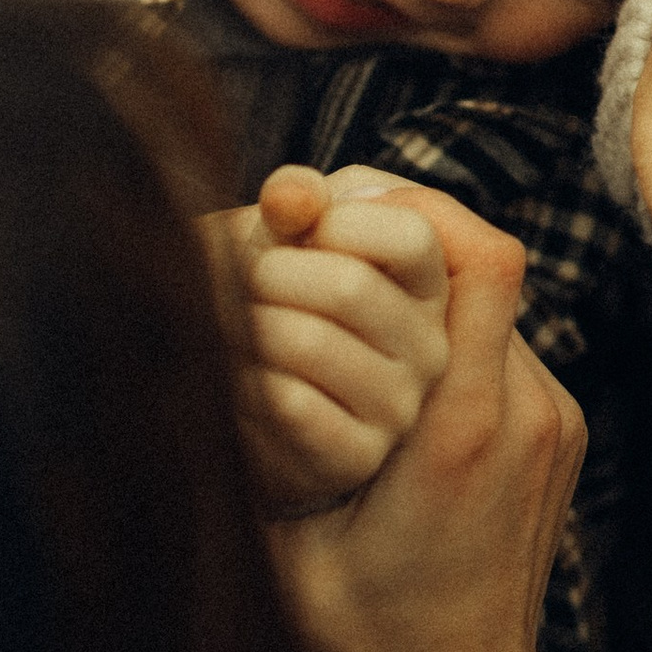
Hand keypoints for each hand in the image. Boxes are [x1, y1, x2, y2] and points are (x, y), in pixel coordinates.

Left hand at [204, 163, 476, 517]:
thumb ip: (297, 197)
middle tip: (237, 278)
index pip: (412, 236)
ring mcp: (399, 406)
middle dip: (266, 271)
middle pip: (347, 286)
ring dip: (242, 323)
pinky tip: (229, 372)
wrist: (254, 385)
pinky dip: (240, 377)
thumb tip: (288, 197)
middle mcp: (430, 346)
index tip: (293, 227)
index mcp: (429, 282)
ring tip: (222, 320)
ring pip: (306, 343)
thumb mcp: (292, 231)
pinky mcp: (355, 455)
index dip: (337, 221)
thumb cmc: (280, 289)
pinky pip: (287, 403)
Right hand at [267, 222, 584, 651]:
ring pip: (502, 300)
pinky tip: (398, 340)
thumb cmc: (363, 635)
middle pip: (494, 263)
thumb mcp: (286, 540)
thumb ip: (261, 446)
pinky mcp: (560, 434)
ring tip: (363, 272)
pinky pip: (512, 344)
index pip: (481, 263)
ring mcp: (555, 422)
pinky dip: (459, 324)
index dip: (419, 207)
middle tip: (343, 215)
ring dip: (436, 276)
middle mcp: (528, 413)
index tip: (348, 199)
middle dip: (417, 226)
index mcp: (460, 431)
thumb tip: (209, 350)